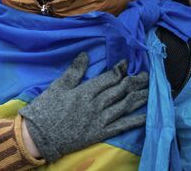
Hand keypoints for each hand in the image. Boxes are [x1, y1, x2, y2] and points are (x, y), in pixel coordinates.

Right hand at [18, 53, 148, 162]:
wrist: (41, 136)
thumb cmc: (46, 109)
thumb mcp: (58, 86)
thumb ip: (74, 71)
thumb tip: (85, 55)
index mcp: (85, 92)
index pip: (108, 79)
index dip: (120, 70)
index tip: (127, 64)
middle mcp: (96, 105)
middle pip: (119, 91)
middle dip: (134, 81)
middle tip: (146, 75)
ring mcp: (99, 120)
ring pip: (124, 106)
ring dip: (138, 98)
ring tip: (150, 90)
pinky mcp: (100, 133)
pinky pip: (121, 126)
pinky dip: (134, 121)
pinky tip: (146, 116)